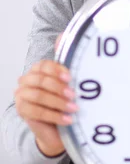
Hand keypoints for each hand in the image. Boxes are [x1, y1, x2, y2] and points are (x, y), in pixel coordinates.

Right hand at [14, 35, 74, 156]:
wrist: (59, 127)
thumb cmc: (66, 101)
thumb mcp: (71, 83)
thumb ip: (68, 63)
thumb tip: (62, 36)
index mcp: (38, 70)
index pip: (44, 65)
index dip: (57, 70)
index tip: (71, 77)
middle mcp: (26, 80)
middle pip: (40, 80)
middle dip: (59, 88)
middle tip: (74, 95)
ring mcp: (21, 96)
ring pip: (39, 96)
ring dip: (58, 102)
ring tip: (74, 108)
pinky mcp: (21, 111)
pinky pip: (37, 112)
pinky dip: (55, 115)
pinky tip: (68, 119)